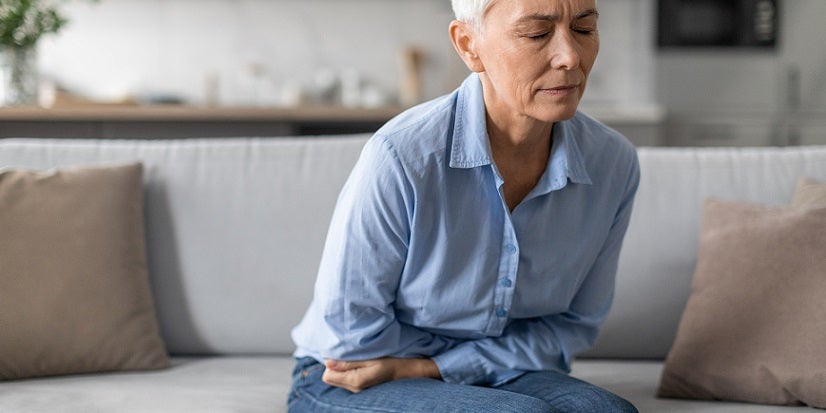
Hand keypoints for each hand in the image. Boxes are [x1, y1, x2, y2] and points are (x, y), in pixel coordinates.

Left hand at [322, 357, 440, 392]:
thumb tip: (327, 362)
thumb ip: (348, 362)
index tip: (342, 353)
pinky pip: (347, 378)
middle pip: (332, 377)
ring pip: (339, 378)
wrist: (409, 371)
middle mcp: (354, 388)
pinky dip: (350, 371)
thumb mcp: (371, 358)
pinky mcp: (362, 386)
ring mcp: (358, 389)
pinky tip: (361, 364)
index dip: (332, 363)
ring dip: (344, 367)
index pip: (328, 376)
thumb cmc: (392, 361)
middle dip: (336, 366)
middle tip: (350, 354)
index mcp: (355, 381)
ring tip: (358, 358)